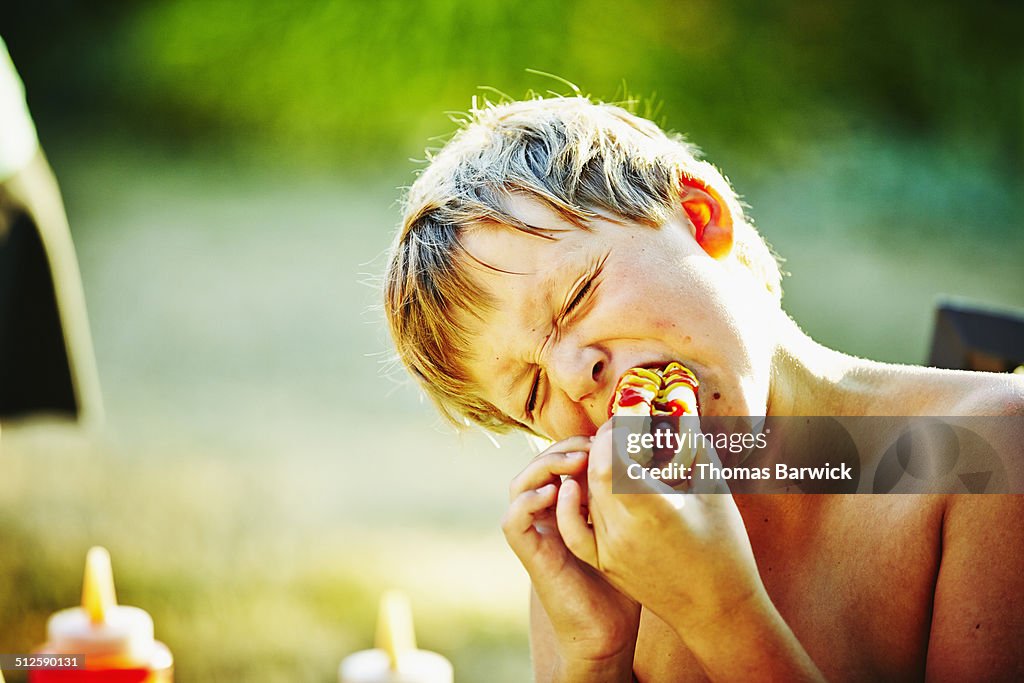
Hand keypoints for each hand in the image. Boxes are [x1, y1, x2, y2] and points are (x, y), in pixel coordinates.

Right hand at [502, 436, 640, 670]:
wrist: (609, 631)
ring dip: (544, 467)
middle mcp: (544, 516)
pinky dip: (530, 500)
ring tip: (576, 463)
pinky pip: (513, 519)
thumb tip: (644, 456)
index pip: (558, 459)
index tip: (606, 439)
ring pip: (519, 484)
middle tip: (590, 445)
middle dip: (562, 448)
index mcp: (565, 506)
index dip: (577, 444)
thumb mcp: (628, 526)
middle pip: (537, 465)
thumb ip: (625, 494)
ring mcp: (534, 534)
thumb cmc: (626, 582)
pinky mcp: (528, 553)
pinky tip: (559, 493)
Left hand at [555, 420, 765, 638]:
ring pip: (584, 495)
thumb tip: (681, 408)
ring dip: (592, 468)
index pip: (611, 456)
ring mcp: (609, 550)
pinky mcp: (604, 564)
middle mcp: (622, 530)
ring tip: (613, 454)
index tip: (627, 418)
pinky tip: (581, 487)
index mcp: (651, 509)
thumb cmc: (725, 547)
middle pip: (593, 472)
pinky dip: (575, 503)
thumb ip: (693, 444)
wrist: (717, 609)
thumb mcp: (713, 490)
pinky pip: (574, 527)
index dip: (613, 431)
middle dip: (603, 444)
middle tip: (620, 430)